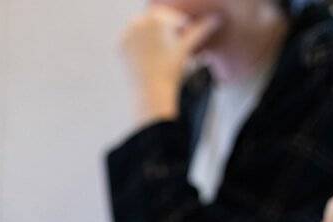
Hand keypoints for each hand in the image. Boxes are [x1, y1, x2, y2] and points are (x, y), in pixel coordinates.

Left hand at [121, 6, 221, 121]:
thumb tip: (215, 19)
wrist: (150, 92)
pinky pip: (131, 41)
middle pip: (157, 23)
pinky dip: (138, 46)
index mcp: (156, 19)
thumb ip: (201, 30)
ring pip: (143, 31)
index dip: (181, 29)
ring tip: (160, 55)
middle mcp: (137, 23)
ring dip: (152, 37)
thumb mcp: (187, 47)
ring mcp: (126, 34)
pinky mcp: (118, 46)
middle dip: (166, 32)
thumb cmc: (171, 70)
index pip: (172, 18)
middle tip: (171, 49)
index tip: (183, 41)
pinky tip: (147, 58)